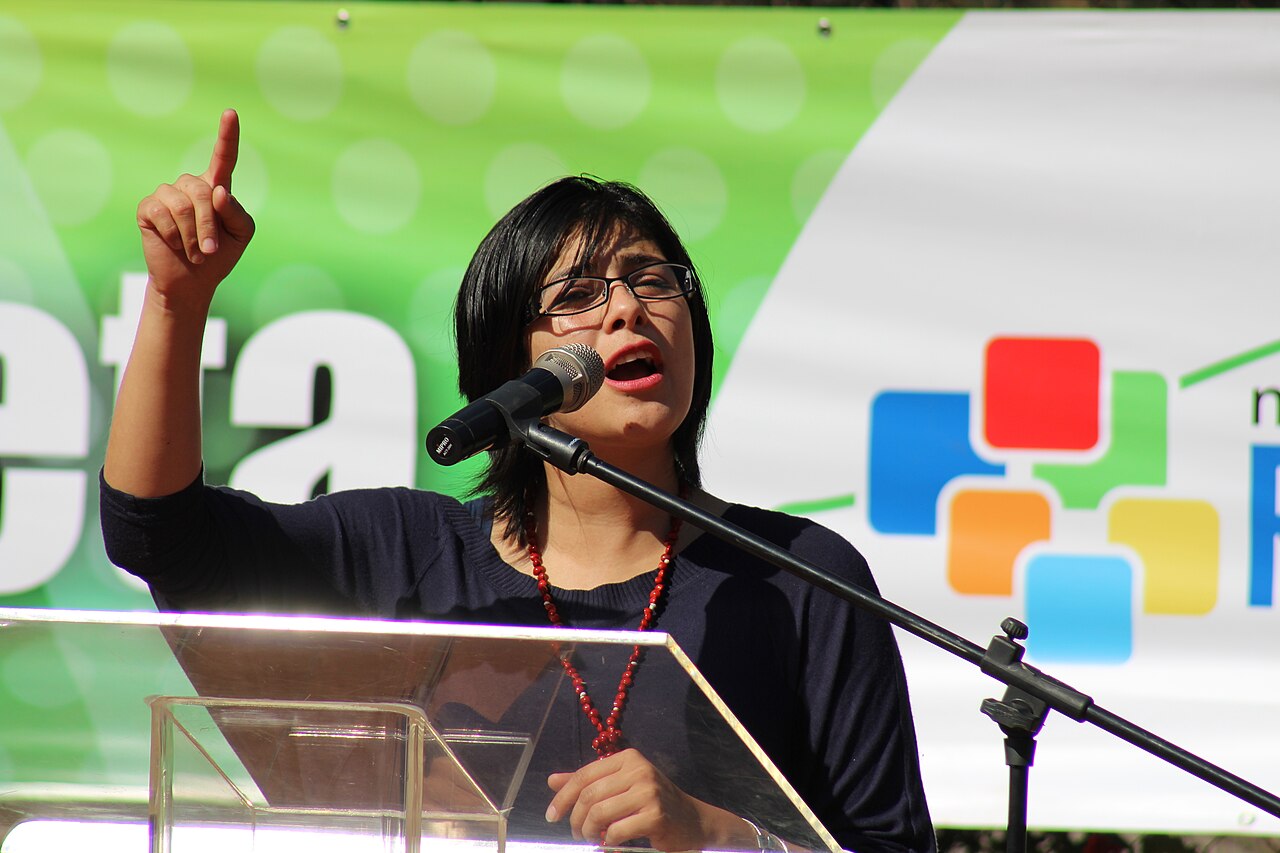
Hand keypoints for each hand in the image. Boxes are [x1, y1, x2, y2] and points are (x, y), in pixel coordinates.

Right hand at [135, 109, 254, 305]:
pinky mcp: (148, 208)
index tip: (231, 113)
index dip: (227, 136)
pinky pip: (162, 214)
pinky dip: (174, 235)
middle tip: (210, 251)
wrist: (192, 281)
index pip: (224, 157)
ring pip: (182, 204)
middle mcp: (190, 185)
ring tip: (195, 252)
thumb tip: (217, 191)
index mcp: (216, 187)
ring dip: (192, 235)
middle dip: (209, 226)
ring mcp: (166, 195)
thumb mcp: (241, 234)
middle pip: (202, 191)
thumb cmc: (220, 254)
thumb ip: (236, 212)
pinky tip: (174, 244)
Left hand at [546, 748, 750, 851]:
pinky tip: (610, 843)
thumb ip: (589, 783)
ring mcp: (649, 792)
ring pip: (599, 813)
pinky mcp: (655, 815)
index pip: (584, 775)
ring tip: (592, 838)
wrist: (693, 821)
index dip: (563, 797)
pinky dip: (608, 841)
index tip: (552, 815)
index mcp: (628, 758)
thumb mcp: (621, 787)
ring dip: (589, 832)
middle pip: (589, 795)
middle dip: (575, 819)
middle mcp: (639, 770)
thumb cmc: (652, 804)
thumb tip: (552, 781)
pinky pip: (616, 831)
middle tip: (576, 833)